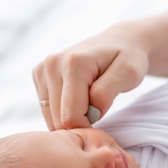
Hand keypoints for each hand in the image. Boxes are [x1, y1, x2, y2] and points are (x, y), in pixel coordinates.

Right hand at [32, 23, 151, 129]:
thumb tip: (90, 113)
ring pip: (51, 117)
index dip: (89, 127)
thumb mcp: (129, 74)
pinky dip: (63, 112)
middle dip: (80, 123)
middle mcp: (52, 64)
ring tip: (90, 103)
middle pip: (59, 119)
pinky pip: (48, 110)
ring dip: (71, 118)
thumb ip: (107, 93)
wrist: (119, 41)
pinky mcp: (39, 75)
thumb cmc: (128, 58)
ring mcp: (42, 69)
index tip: (104, 117)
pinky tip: (79, 100)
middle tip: (99, 110)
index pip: (71, 116)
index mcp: (74, 64)